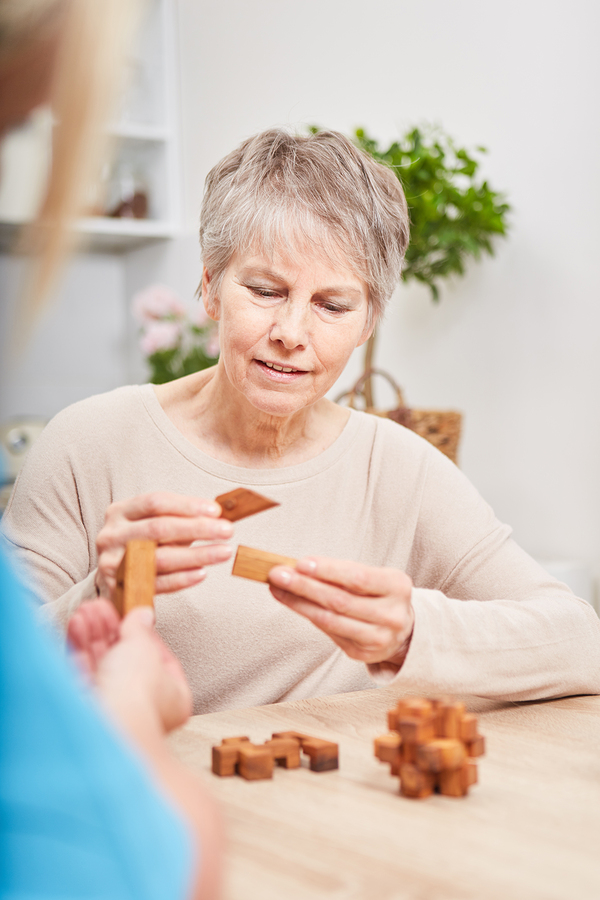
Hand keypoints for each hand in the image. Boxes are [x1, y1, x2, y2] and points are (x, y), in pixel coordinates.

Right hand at [68, 598, 191, 733]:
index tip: (133, 617)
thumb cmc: (138, 693)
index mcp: (173, 697)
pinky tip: (77, 624)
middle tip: (101, 607)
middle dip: (111, 629)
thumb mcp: (144, 646)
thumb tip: (143, 615)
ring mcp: (115, 707)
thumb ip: (140, 628)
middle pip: (126, 659)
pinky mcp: (87, 707)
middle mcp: (144, 706)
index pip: (160, 659)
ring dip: (93, 633)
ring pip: (103, 663)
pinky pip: (85, 672)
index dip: (145, 635)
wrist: (109, 721)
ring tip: (87, 609)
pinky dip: (80, 646)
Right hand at [95, 492, 232, 598]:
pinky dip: (182, 579)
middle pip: (158, 528)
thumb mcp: (154, 525)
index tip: (216, 510)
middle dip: (197, 528)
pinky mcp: (118, 588)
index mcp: (120, 511)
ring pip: (160, 558)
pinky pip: (156, 583)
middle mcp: (112, 534)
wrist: (112, 577)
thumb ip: (180, 519)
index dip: (187, 505)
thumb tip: (218, 516)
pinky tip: (202, 573)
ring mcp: (112, 562)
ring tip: (223, 552)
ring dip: (196, 555)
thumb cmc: (141, 545)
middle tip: (227, 531)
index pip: (155, 502)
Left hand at [268, 557, 413, 667]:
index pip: (358, 577)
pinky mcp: (363, 654)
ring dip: (299, 603)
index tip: (300, 563)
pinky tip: (293, 602)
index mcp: (397, 587)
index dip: (327, 570)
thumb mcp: (373, 576)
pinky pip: (329, 632)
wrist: (402, 629)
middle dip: (304, 586)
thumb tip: (298, 567)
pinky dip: (308, 615)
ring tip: (277, 588)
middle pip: (340, 600)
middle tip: (278, 574)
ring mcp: (378, 638)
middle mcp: (392, 615)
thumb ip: (342, 573)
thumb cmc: (379, 594)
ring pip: (330, 620)